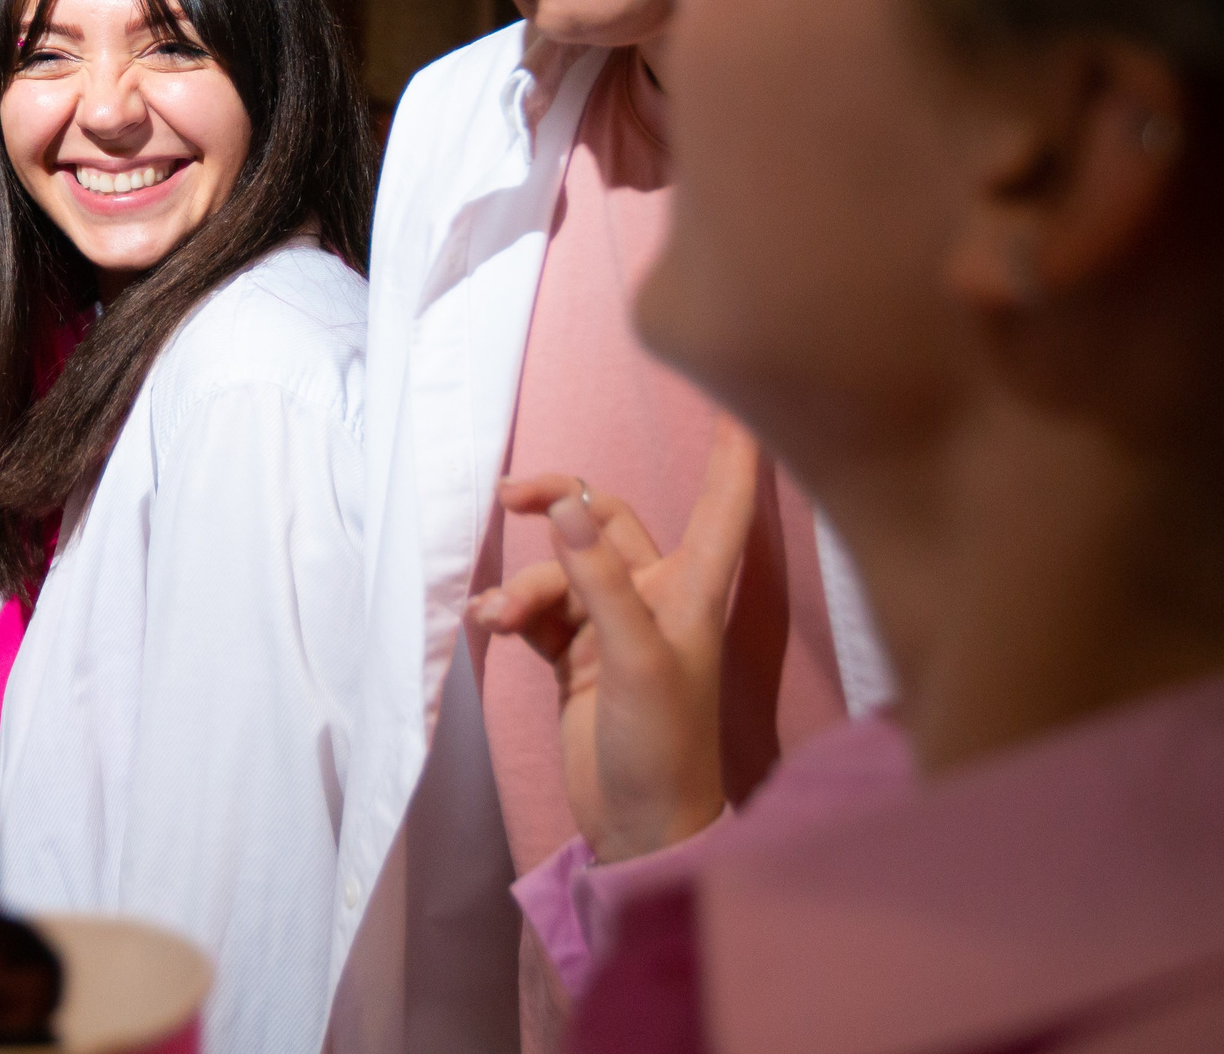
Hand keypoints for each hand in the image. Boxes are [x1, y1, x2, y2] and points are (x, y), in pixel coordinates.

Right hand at [469, 417, 760, 861]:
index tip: (733, 397)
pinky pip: (537, 608)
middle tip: (509, 497)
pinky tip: (490, 624)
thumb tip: (566, 506)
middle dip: (560, 502)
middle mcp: (656, 596)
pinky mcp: (577, 655)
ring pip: (562, 566)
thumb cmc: (663, 746)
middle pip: (608, 518)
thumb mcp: (636, 659)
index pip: (722, 503)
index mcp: (692, 590)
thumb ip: (599, 579)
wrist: (638, 826)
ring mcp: (614, 625)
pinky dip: (511, 609)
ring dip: (526, 583)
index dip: (733, 449)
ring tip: (501, 617)